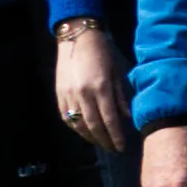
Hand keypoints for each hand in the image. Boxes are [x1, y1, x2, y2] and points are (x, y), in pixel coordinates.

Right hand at [49, 22, 126, 153]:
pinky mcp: (59, 94)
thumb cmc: (102, 52)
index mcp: (100, 87)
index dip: (116, 136)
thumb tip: (127, 117)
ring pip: (78, 124)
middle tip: (113, 149)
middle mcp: (83, 94)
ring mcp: (68, 95)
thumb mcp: (116, 72)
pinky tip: (85, 132)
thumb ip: (120, 96)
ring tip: (101, 142)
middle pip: (93, 125)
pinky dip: (76, 128)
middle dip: (104, 140)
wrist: (76, 37)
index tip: (122, 147)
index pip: (109, 119)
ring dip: (90, 137)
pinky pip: (67, 117)